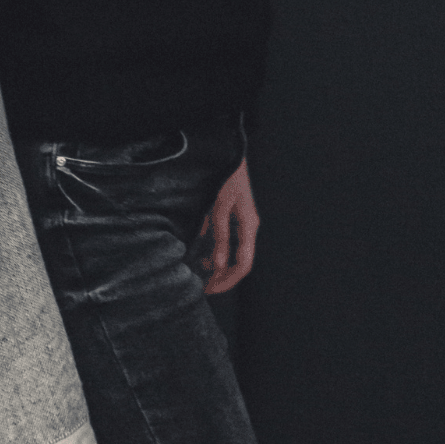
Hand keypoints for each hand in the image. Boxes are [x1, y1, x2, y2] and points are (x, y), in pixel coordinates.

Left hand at [198, 156, 259, 293]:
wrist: (229, 153)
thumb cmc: (226, 178)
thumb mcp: (220, 207)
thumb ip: (219, 236)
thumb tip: (217, 265)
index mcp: (248, 227)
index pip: (243, 264)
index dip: (227, 280)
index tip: (209, 290)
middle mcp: (246, 228)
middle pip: (238, 262)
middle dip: (220, 277)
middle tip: (201, 288)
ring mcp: (239, 223)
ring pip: (229, 253)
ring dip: (213, 266)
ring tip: (195, 276)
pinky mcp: (229, 217)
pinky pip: (222, 241)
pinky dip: (209, 250)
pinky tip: (196, 257)